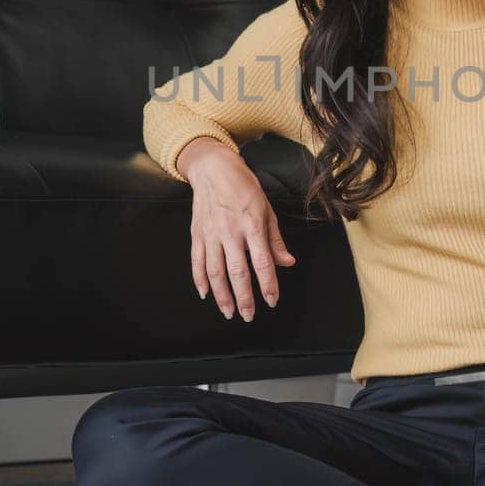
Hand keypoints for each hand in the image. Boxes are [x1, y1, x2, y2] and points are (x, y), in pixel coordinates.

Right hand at [180, 138, 295, 321]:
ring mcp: (211, 234)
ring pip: (215, 272)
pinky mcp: (197, 234)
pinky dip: (200, 280)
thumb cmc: (243, 187)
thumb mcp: (267, 209)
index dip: (268, 284)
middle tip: (248, 316)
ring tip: (228, 311)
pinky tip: (205, 294)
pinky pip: (197, 261)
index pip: (262, 262)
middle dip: (243, 298)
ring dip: (222, 295)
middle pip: (237, 272)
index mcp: (251, 226)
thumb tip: (287, 262)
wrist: (214, 169)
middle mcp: (230, 232)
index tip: (271, 300)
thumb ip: (275, 239)